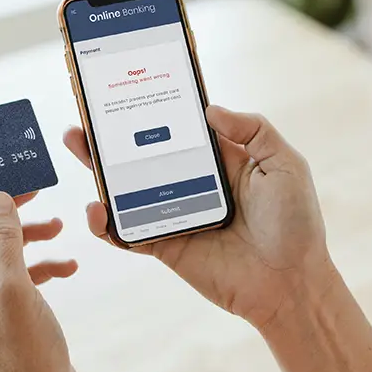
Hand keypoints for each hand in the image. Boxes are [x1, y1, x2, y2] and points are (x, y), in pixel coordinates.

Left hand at [0, 191, 79, 371]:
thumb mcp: (14, 288)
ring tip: (58, 226)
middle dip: (3, 214)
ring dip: (28, 238)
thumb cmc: (24, 354)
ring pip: (0, 254)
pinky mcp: (7, 313)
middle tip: (31, 189)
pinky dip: (42, 266)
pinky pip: (19, 276)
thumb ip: (3, 239)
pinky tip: (68, 266)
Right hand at [63, 105, 330, 329]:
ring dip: (100, 170)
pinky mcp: (167, 246)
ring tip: (76, 144)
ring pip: (129, 190)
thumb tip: (210, 109)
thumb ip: (253, 129)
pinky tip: (95, 208)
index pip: (180, 130)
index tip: (131, 88)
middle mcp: (193, 184)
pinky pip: (129, 233)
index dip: (156, 110)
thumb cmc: (295, 223)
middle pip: (145, 155)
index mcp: (220, 162)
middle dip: (115, 135)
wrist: (291, 283)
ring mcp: (176, 215)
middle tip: (87, 113)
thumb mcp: (284, 164)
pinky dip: (107, 224)